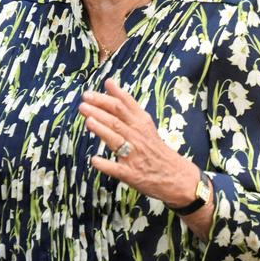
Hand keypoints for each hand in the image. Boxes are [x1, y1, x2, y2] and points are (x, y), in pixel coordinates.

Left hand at [81, 79, 200, 208]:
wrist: (176, 176)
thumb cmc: (155, 148)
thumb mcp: (145, 124)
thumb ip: (127, 106)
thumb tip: (109, 84)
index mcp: (141, 123)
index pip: (123, 105)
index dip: (106, 97)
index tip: (90, 92)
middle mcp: (138, 137)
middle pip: (117, 120)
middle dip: (100, 110)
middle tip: (84, 102)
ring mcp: (134, 155)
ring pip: (117, 139)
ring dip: (102, 130)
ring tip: (88, 121)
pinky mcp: (131, 174)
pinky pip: (117, 169)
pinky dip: (106, 164)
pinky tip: (95, 160)